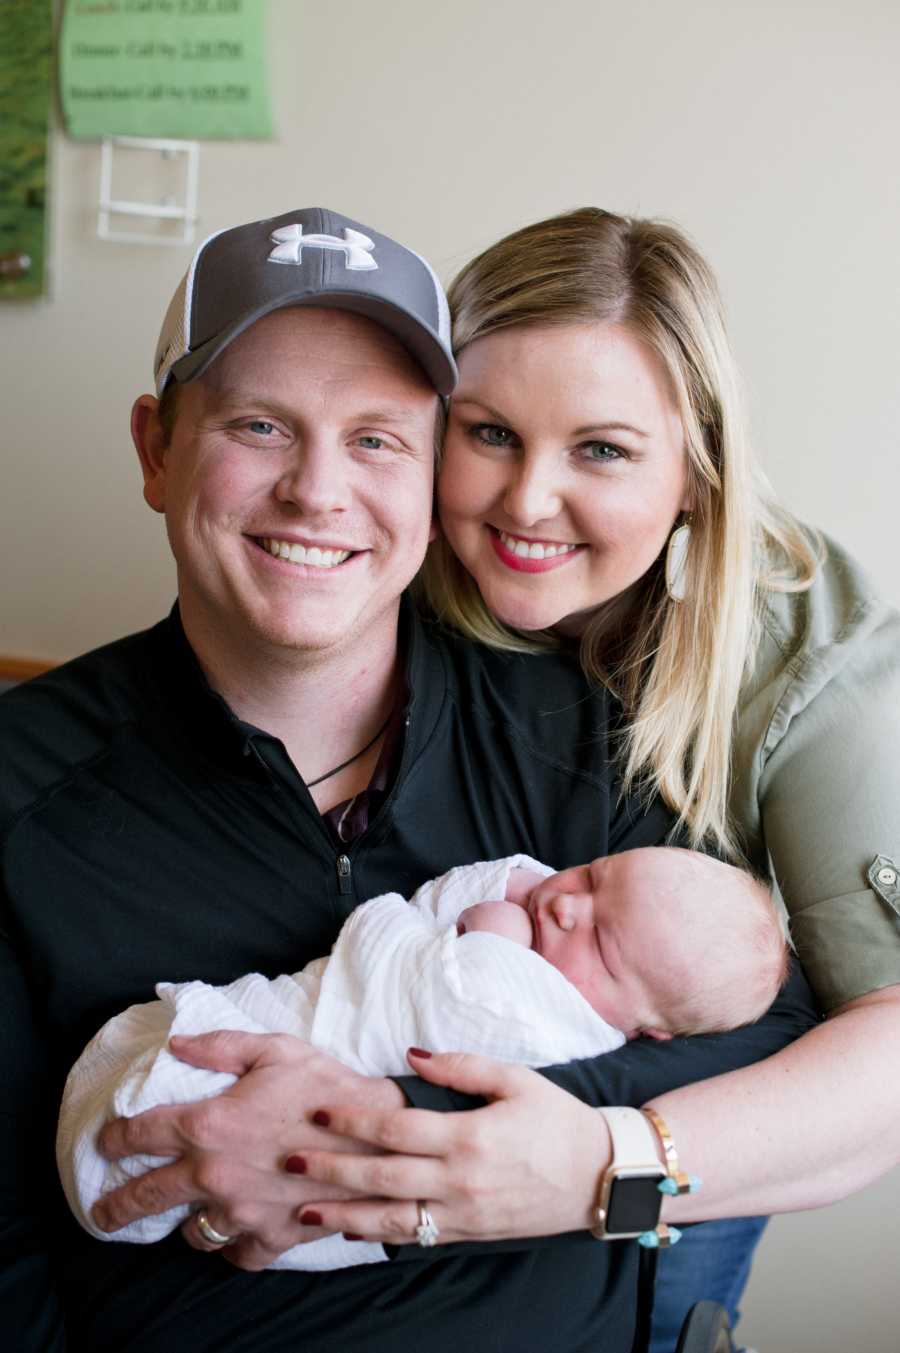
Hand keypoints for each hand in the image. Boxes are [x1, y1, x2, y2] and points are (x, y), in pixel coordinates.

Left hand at [91, 1030, 403, 1269]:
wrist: (379, 1133)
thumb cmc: (327, 1085)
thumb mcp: (274, 1049)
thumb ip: (219, 1046)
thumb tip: (177, 1045)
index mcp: (210, 1124)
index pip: (141, 1134)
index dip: (116, 1138)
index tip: (108, 1143)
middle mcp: (216, 1173)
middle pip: (145, 1196)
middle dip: (115, 1206)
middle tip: (103, 1211)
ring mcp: (242, 1210)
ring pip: (191, 1232)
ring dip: (185, 1223)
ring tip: (184, 1216)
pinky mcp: (272, 1236)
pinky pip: (236, 1254)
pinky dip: (232, 1247)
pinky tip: (233, 1232)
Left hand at [289, 1049, 610, 1246]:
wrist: (600, 1176)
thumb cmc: (557, 1120)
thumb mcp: (515, 1079)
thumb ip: (461, 1066)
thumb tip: (412, 1053)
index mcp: (470, 1137)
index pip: (396, 1130)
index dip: (352, 1122)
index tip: (317, 1112)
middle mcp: (461, 1180)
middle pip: (382, 1176)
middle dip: (331, 1169)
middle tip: (289, 1159)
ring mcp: (463, 1213)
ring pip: (392, 1218)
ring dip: (343, 1215)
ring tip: (302, 1210)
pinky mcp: (469, 1233)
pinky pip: (416, 1236)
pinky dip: (378, 1235)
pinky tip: (350, 1230)